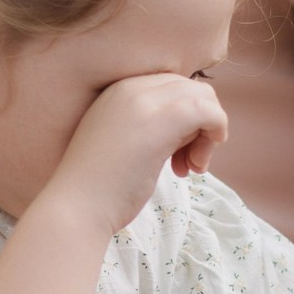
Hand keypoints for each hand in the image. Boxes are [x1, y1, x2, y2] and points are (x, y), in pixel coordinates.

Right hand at [42, 73, 226, 235]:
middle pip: (190, 89)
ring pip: (202, 98)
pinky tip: (199, 163)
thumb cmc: (99, 188)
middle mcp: (130, 87)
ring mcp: (145, 101)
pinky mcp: (162, 119)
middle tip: (189, 163)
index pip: (172, 86)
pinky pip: (209, 111)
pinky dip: (216, 131)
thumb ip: (150, 127)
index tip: (178, 153)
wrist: (77, 207)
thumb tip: (189, 131)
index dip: (184, 118)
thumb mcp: (124, 144)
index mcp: (117, 90)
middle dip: (200, 124)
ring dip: (207, 133)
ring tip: (191, 167)